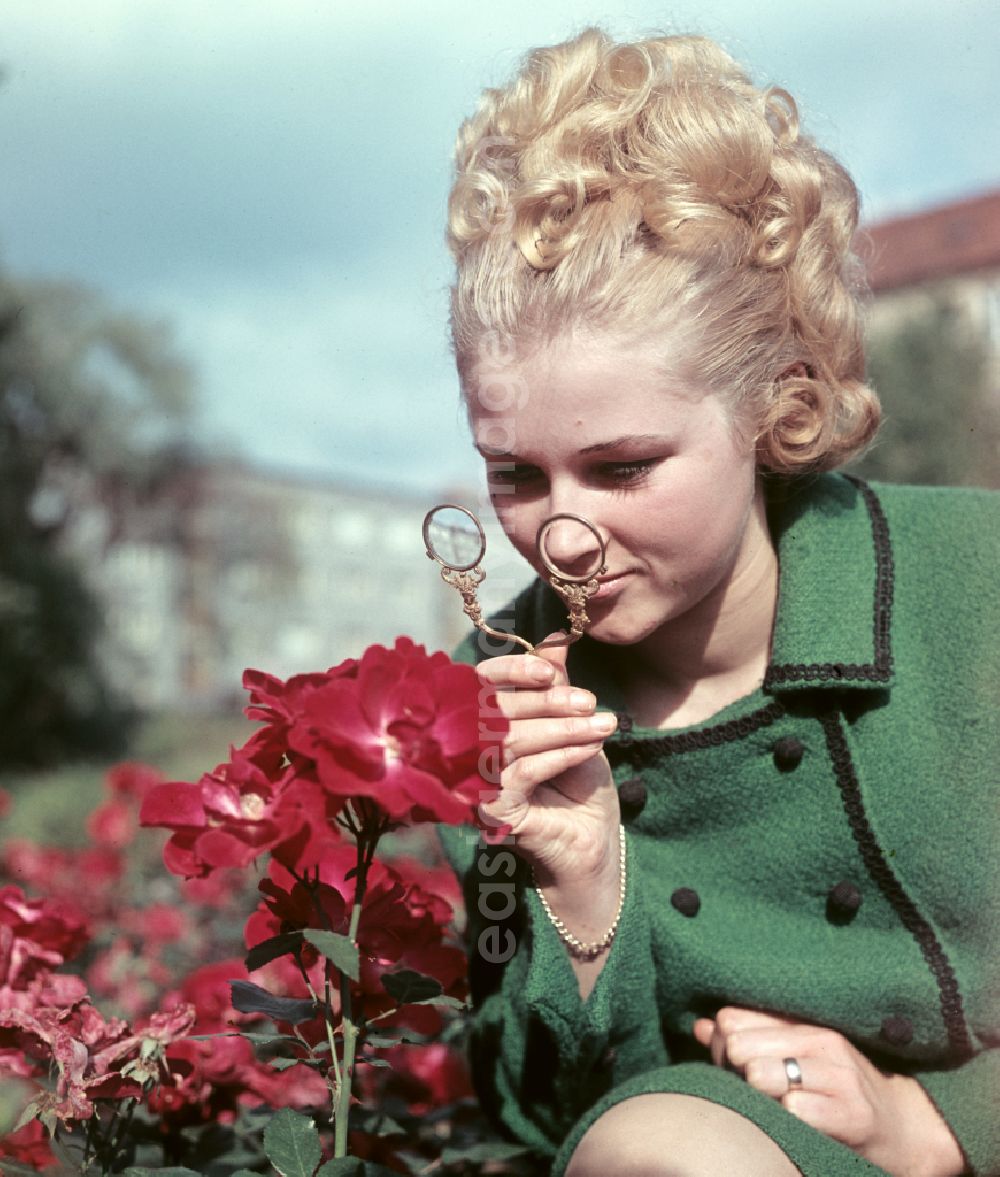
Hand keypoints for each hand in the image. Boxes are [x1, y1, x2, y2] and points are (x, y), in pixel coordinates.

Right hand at [477, 635, 619, 888]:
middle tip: (589, 701)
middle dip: (547, 702)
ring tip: (603, 725)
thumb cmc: (576, 778)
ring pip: (511, 741)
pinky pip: (523, 773)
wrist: (591, 838)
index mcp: (482, 721)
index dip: (512, 672)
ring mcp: (477, 782)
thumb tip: (558, 638)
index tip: (551, 670)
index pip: (481, 684)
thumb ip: (556, 683)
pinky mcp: (493, 812)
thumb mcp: (570, 722)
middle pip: (496, 712)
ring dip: (562, 729)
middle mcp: (471, 749)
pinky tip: (592, 748)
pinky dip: (560, 756)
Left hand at [693, 1007, 965, 1176]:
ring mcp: (838, 1076)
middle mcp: (822, 1042)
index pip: (734, 1018)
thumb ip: (750, 1038)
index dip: (719, 1044)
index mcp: (804, 1024)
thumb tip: (701, 1027)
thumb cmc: (839, 1091)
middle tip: (750, 1089)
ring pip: (761, 1074)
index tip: (729, 1063)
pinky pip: (795, 1109)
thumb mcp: (797, 1056)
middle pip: (740, 1046)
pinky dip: (787, 1120)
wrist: (905, 1129)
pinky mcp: (852, 1113)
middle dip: (732, 1072)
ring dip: (758, 1095)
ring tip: (774, 1104)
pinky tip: (797, 1123)